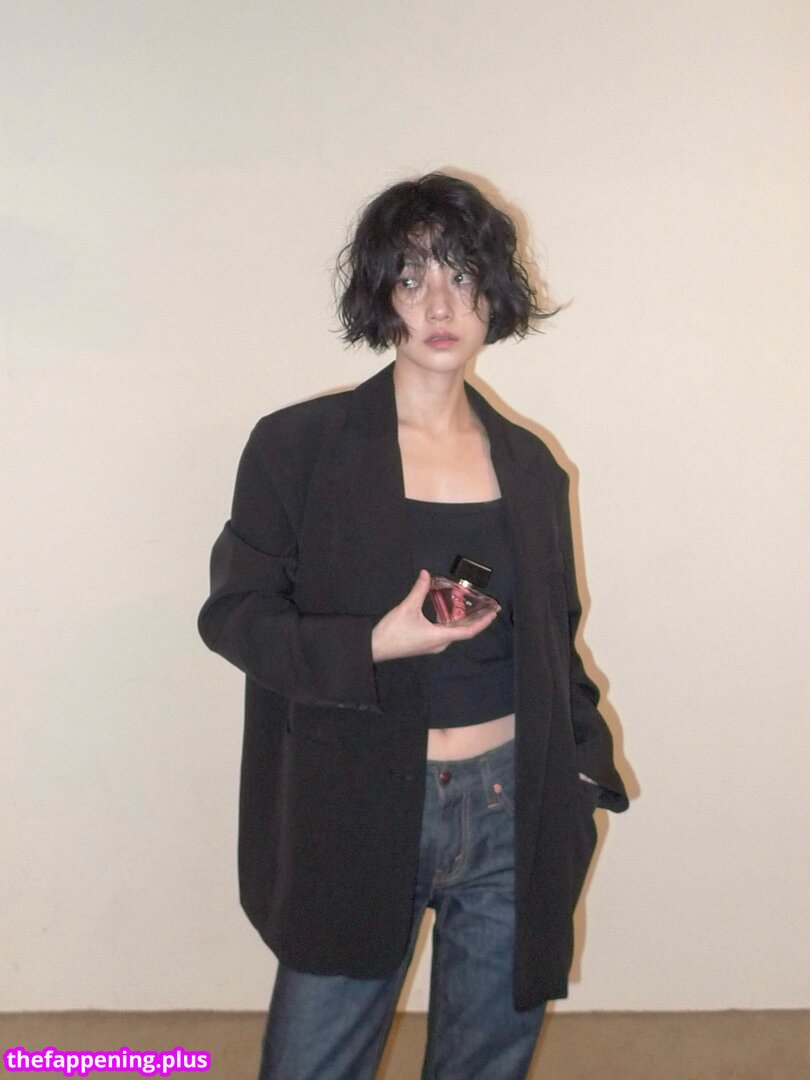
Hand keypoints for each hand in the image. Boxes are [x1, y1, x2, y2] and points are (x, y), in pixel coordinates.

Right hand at [371, 570, 498, 662]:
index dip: (482, 623)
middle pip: (463, 632)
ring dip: (463, 621)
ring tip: (471, 608)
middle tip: (486, 607)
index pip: (468, 631)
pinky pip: (444, 633)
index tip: (493, 614)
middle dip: (476, 620)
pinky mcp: (425, 644)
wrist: (374, 648)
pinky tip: (448, 612)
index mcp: (439, 637)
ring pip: (453, 632)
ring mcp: (432, 646)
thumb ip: (419, 590)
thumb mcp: (407, 608)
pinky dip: (451, 622)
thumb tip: (426, 574)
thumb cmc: (392, 631)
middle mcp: (439, 644)